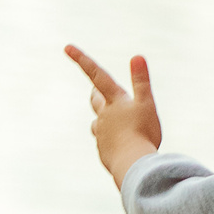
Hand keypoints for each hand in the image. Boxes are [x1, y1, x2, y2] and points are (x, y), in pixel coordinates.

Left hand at [64, 45, 161, 186]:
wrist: (133, 166)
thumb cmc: (143, 133)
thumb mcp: (147, 104)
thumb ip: (141, 81)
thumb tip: (136, 56)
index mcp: (114, 101)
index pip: (97, 75)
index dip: (82, 60)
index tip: (66, 47)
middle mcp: (104, 116)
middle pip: (95, 99)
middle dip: (97, 93)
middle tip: (96, 88)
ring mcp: (101, 134)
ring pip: (98, 123)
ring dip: (104, 119)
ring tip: (117, 123)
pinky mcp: (104, 152)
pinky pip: (105, 143)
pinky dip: (112, 141)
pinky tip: (122, 147)